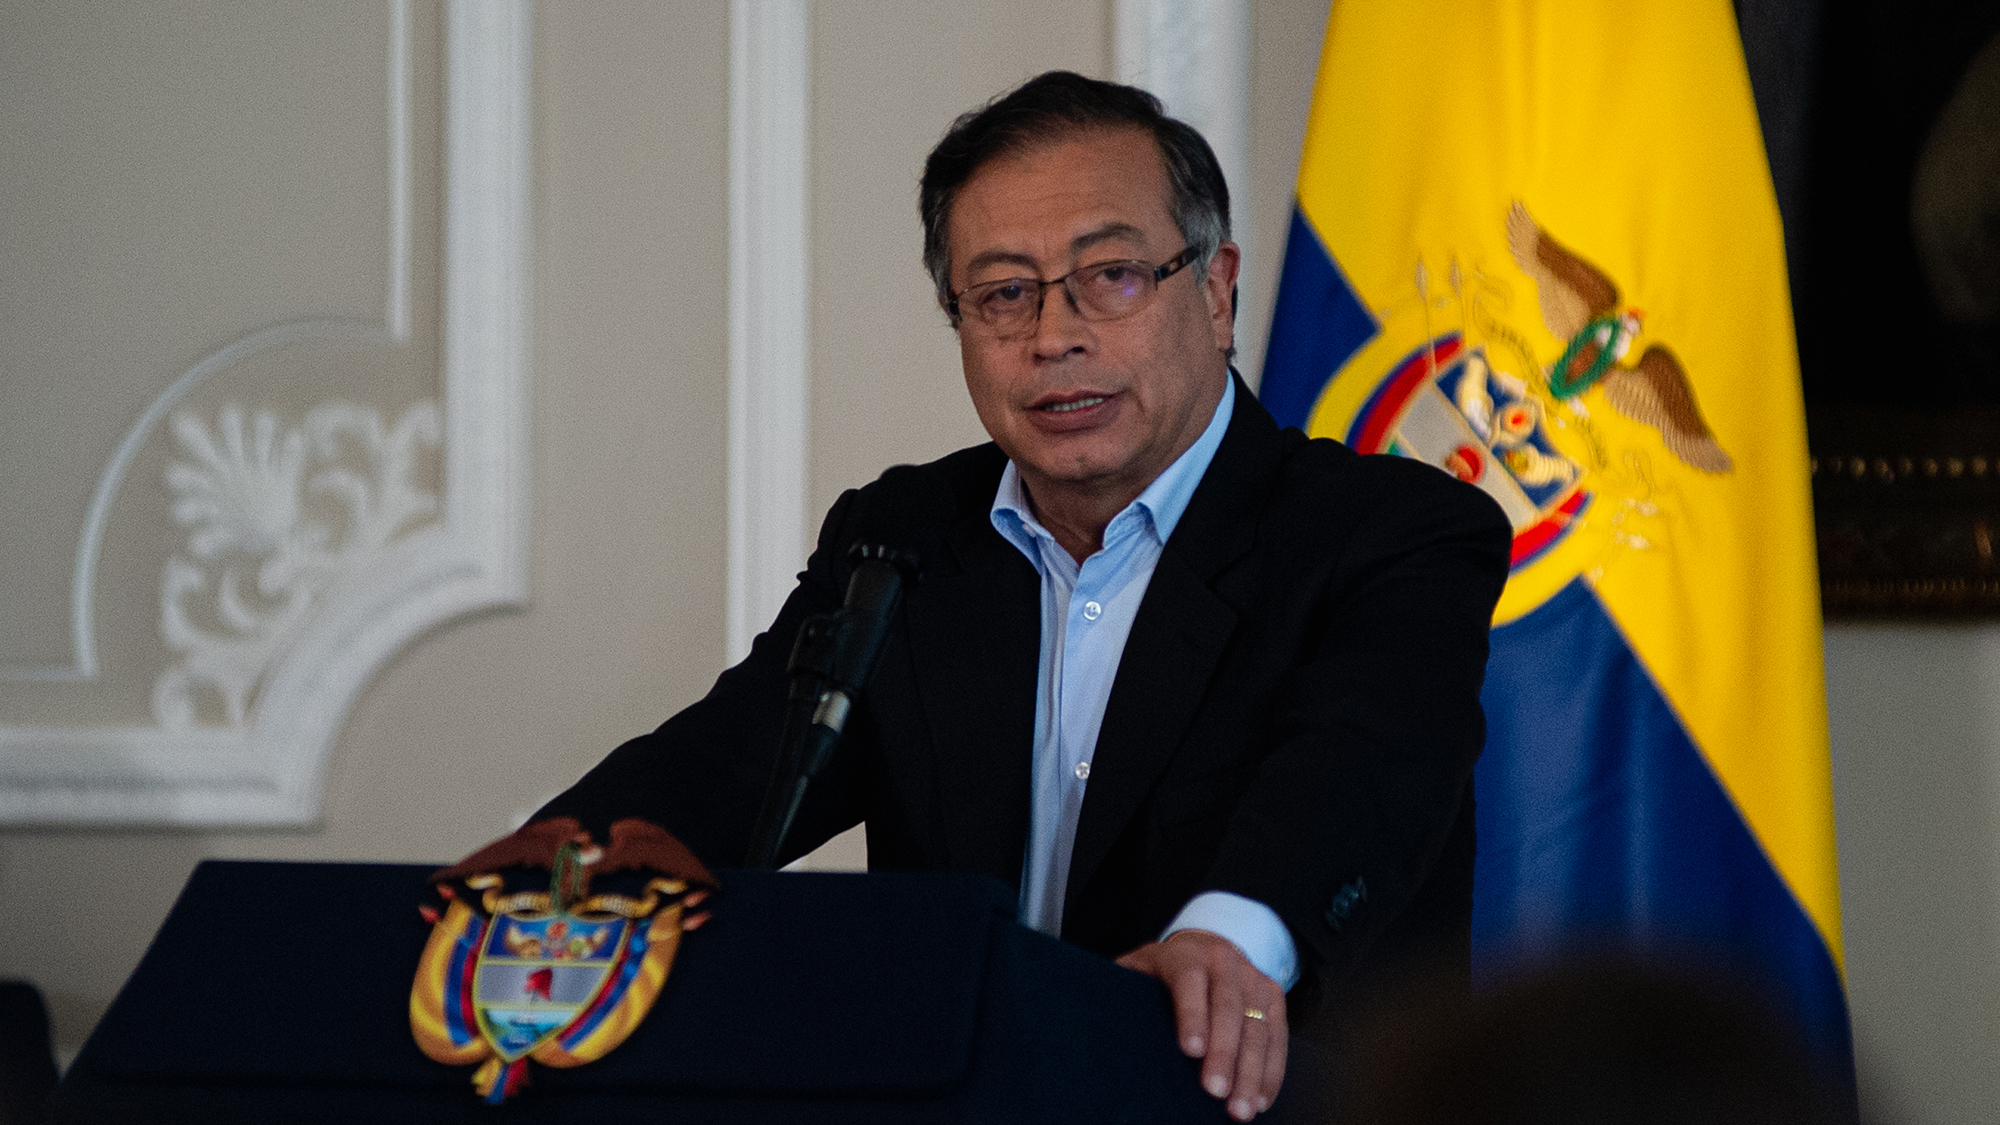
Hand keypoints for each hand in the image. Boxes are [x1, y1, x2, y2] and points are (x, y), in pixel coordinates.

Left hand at [1117, 930, 1287, 1120]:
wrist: (1205, 946)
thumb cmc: (1163, 970)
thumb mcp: (1136, 969)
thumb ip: (1120, 987)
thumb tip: (1090, 1016)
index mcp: (1184, 954)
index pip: (1189, 981)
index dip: (1191, 1015)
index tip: (1190, 1051)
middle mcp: (1223, 961)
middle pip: (1228, 1007)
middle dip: (1224, 1053)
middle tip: (1214, 1091)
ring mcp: (1252, 976)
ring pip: (1258, 1025)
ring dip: (1252, 1071)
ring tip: (1240, 1108)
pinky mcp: (1273, 996)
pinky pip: (1278, 1036)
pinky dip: (1271, 1070)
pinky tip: (1261, 1097)